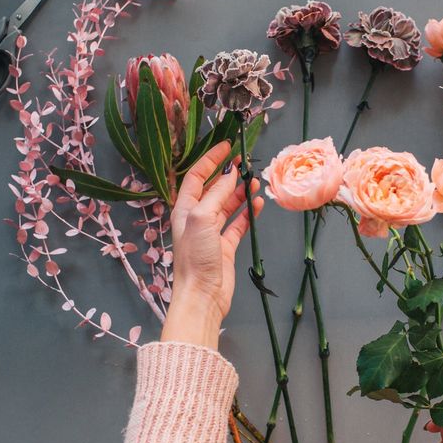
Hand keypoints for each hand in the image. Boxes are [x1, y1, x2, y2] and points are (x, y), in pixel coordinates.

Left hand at [160, 143, 262, 348]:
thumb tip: (231, 175)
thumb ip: (217, 195)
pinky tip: (257, 204)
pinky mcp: (226, 246)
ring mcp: (212, 232)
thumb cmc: (195, 258)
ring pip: (229, 204)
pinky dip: (248, 213)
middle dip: (229, 174)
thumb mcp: (202, 218)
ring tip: (256, 182)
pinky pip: (239, 223)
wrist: (202, 296)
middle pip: (214, 189)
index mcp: (185, 209)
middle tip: (246, 161)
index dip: (211, 160)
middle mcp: (197, 218)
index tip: (227, 147)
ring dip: (241, 192)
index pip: (197, 176)